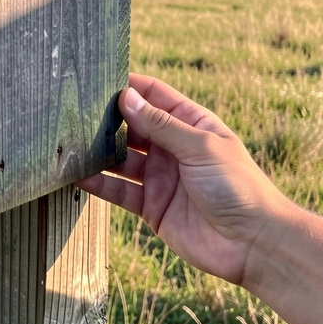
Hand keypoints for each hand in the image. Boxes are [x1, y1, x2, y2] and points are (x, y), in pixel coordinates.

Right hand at [78, 74, 291, 285]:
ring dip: (99, 151)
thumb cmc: (239, 187)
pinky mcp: (151, 206)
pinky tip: (77, 175)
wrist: (252, 244)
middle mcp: (173, 149)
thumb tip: (127, 97)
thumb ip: (162, 125)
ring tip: (70, 141)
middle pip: (133, 126)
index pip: (156, 96)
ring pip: (121, 158)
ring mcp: (160, 177)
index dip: (131, 87)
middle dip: (108, 119)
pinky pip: (119, 190)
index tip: (100, 79)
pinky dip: (98, 183)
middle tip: (76, 111)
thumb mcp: (201, 148)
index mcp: (192, 125)